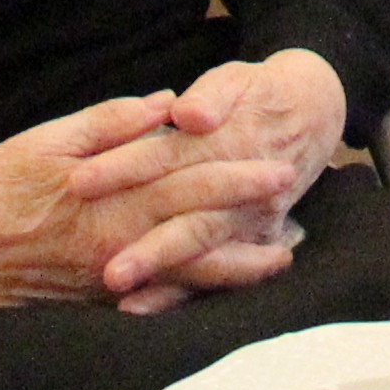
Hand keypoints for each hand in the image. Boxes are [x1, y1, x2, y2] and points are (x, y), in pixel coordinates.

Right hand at [0, 92, 289, 324]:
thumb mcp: (48, 139)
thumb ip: (110, 122)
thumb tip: (165, 104)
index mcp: (111, 197)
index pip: (187, 183)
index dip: (235, 175)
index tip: (277, 165)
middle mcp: (118, 242)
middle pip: (197, 226)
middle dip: (248, 215)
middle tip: (291, 203)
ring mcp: (109, 276)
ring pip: (185, 273)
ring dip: (234, 265)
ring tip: (278, 259)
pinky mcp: (97, 298)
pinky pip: (156, 299)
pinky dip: (192, 292)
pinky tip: (220, 286)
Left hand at [73, 50, 350, 313]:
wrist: (310, 115)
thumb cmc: (259, 94)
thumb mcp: (235, 80)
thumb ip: (211, 97)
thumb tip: (189, 114)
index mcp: (230, 145)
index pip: (168, 159)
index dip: (123, 169)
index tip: (79, 181)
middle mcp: (243, 193)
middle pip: (191, 223)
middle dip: (150, 250)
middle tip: (111, 272)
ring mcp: (250, 223)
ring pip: (203, 257)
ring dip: (163, 280)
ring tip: (123, 300)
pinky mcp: (249, 242)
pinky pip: (212, 276)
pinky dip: (177, 295)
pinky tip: (139, 309)